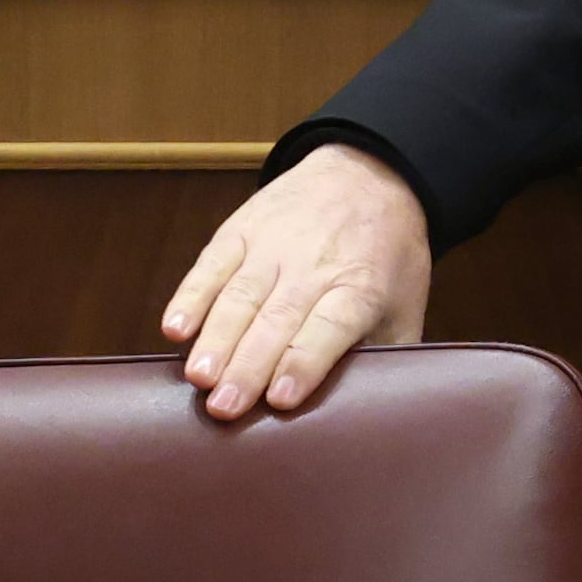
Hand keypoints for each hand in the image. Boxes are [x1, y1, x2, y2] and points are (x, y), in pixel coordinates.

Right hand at [162, 145, 433, 420]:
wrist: (368, 174)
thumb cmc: (387, 253)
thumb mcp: (407, 300)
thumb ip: (389, 350)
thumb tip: (371, 404)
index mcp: (360, 285)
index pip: (329, 327)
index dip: (305, 362)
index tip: (280, 398)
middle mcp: (314, 266)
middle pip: (277, 320)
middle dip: (248, 366)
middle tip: (224, 407)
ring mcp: (273, 246)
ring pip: (239, 297)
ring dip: (215, 340)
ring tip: (198, 379)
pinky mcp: (240, 231)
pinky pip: (211, 266)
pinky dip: (190, 296)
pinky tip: (174, 329)